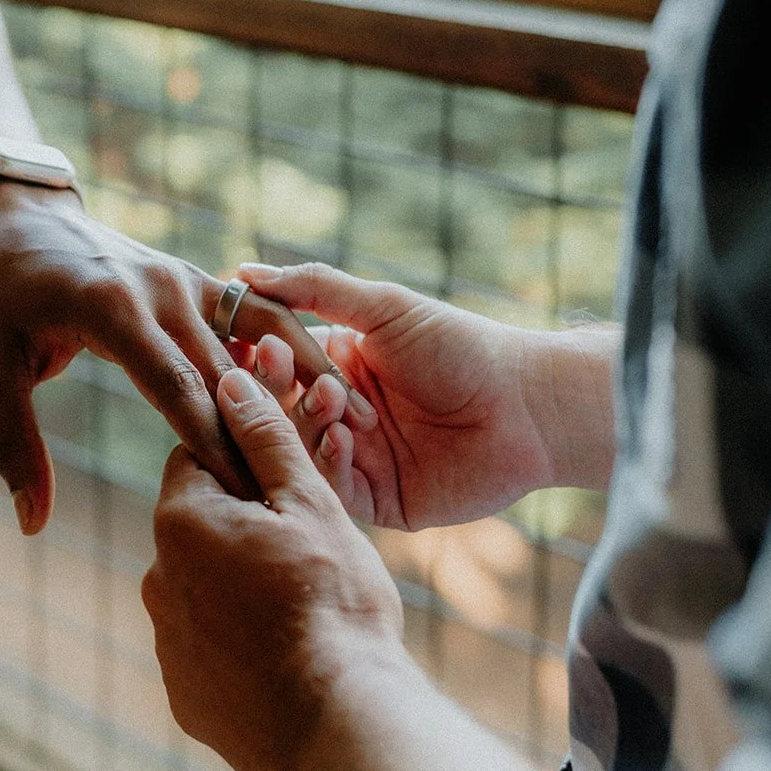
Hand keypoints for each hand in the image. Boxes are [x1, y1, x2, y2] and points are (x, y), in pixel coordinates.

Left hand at [0, 181, 342, 534]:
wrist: (22, 220)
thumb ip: (14, 446)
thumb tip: (33, 525)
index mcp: (111, 310)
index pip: (176, 390)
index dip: (214, 446)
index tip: (248, 499)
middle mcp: (160, 289)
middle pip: (227, 374)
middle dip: (263, 436)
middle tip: (303, 496)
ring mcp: (187, 278)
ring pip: (261, 338)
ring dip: (305, 382)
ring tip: (354, 429)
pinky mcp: (202, 279)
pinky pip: (260, 315)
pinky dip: (297, 346)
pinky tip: (333, 387)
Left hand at [142, 368, 403, 770]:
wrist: (340, 725)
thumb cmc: (333, 604)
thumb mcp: (310, 505)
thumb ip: (266, 439)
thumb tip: (231, 380)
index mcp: (181, 521)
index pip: (197, 459)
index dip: (245, 459)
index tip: (286, 475)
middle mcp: (156, 579)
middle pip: (200, 527)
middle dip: (245, 524)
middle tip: (309, 542)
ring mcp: (168, 644)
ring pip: (205, 590)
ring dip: (242, 585)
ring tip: (307, 604)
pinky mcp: (185, 696)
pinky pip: (210, 651)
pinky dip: (240, 646)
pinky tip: (289, 654)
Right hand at [238, 262, 616, 529]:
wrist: (527, 405)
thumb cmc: (461, 346)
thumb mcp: (384, 307)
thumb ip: (316, 289)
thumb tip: (243, 270)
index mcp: (340, 369)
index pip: (278, 365)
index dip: (258, 355)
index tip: (243, 340)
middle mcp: (343, 416)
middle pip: (281, 409)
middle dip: (274, 388)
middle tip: (272, 366)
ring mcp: (359, 460)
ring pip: (301, 450)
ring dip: (306, 421)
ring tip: (329, 398)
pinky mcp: (379, 501)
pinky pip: (335, 489)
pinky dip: (331, 463)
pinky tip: (344, 439)